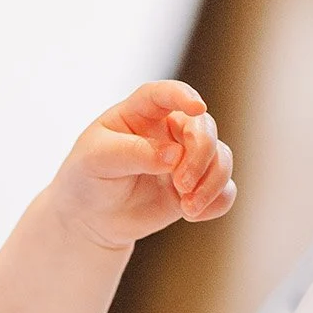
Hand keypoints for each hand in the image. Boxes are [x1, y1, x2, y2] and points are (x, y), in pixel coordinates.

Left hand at [49, 81, 234, 253]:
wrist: (90, 218)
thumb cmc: (88, 178)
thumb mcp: (97, 160)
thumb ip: (133, 153)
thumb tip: (175, 155)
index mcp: (141, 112)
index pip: (165, 94)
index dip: (183, 96)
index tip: (197, 107)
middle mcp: (170, 130)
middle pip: (203, 128)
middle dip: (200, 156)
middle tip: (181, 186)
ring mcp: (186, 158)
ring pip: (221, 157)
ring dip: (212, 182)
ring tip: (188, 207)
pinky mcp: (196, 187)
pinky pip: (224, 189)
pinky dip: (217, 201)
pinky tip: (193, 215)